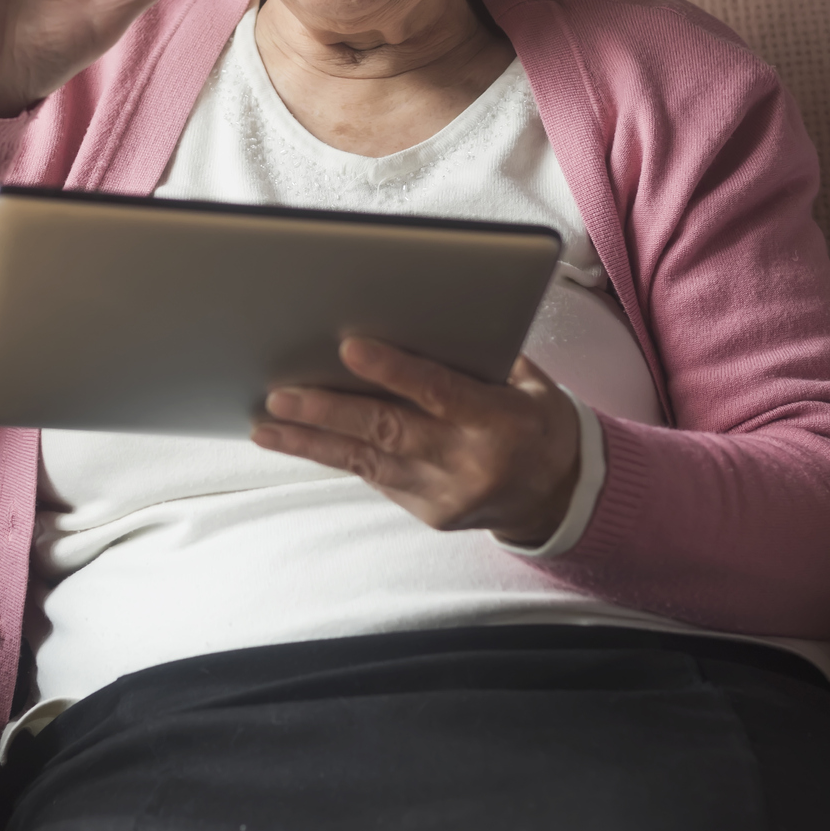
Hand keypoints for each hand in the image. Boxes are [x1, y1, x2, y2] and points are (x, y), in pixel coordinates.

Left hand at [251, 338, 581, 546]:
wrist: (562, 494)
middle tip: (279, 395)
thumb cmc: (537, 420)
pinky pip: (375, 478)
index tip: (348, 348)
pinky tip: (299, 441)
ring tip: (267, 427)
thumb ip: (478, 357)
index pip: (439, 392)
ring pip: (368, 463)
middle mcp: (470, 462)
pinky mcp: (430, 513)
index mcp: (500, 420)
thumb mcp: (527, 383)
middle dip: (328, 412)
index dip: (394, 370)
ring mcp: (447, 494)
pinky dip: (337, 457)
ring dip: (313, 443)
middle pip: (388, 432)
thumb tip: (416, 317)